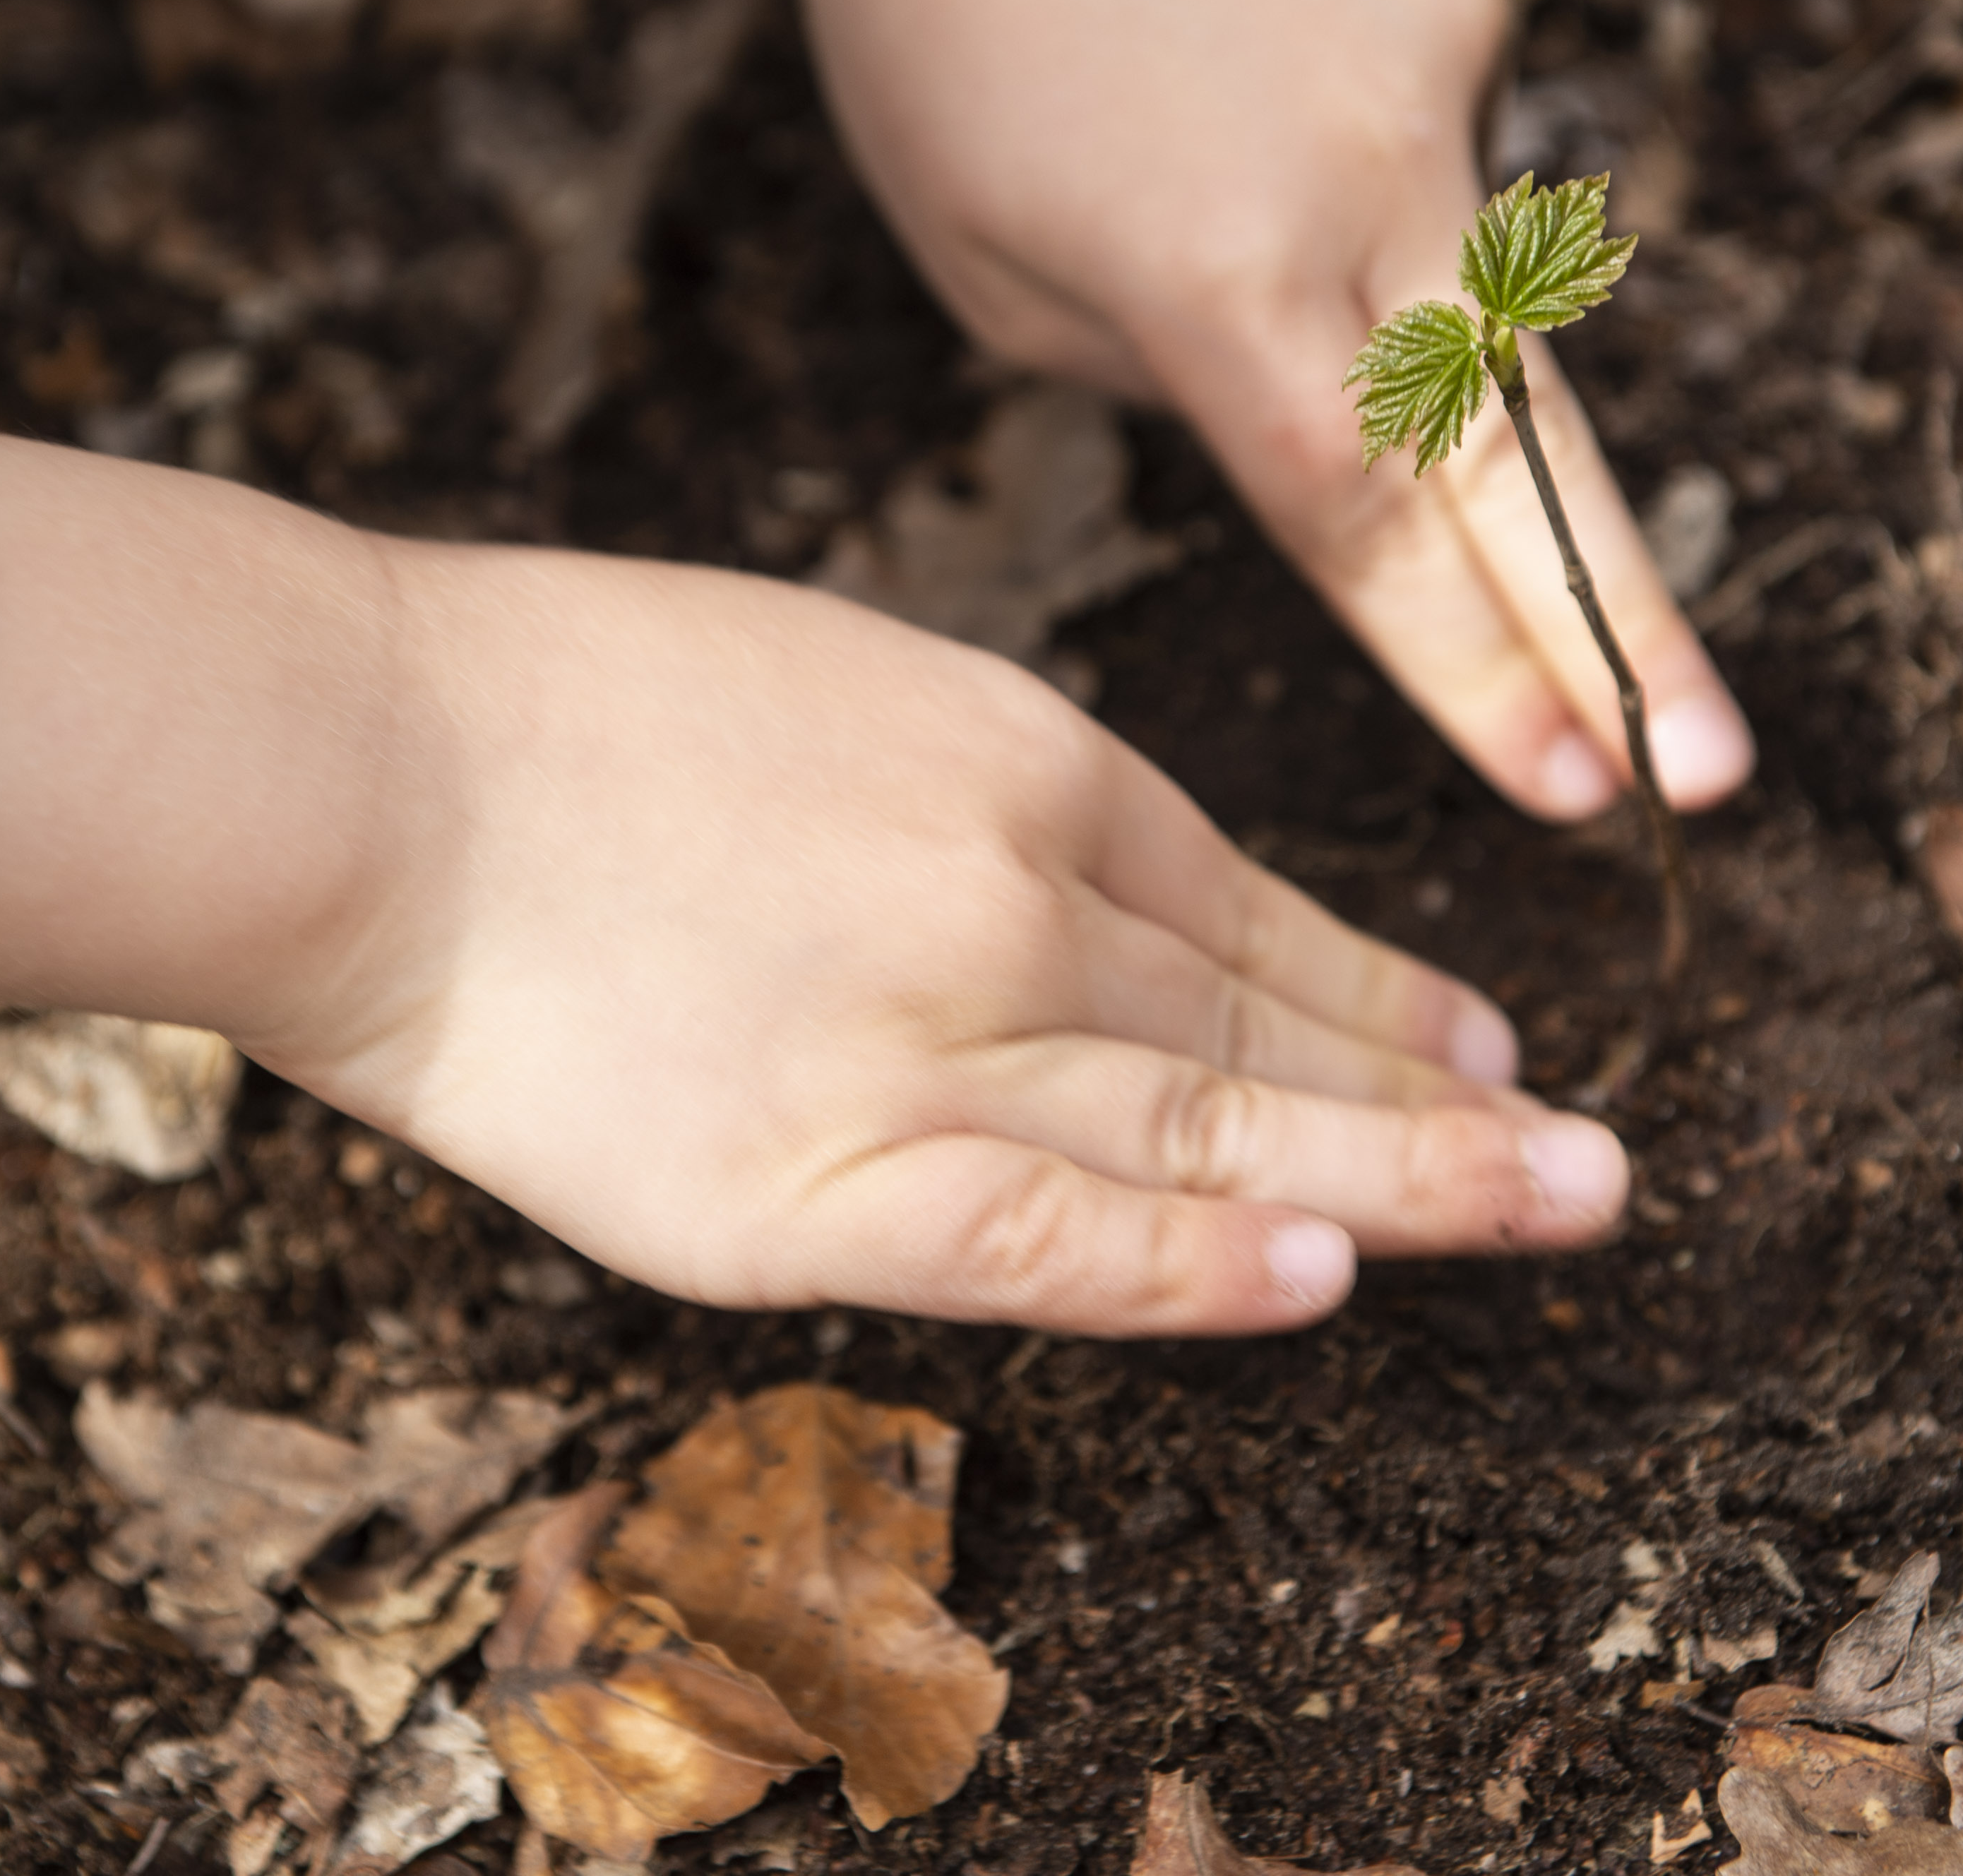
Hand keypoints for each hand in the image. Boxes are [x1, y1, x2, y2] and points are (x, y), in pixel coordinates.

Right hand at [0, 430, 1633, 1334]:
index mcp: (1017, 754)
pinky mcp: (818, 1186)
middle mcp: (1015, 895)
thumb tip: (1082, 891)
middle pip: (1268, 1026)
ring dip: (1408, 1177)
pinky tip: (1333, 1282)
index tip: (1479, 1034)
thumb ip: (967, 794)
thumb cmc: (555, 708)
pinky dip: (1201, 1271)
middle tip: (1595, 1159)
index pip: (1245, 900)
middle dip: (1450, 1093)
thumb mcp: (824, 679)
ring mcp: (930, 1041)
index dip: (1375, 982)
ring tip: (1554, 1208)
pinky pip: (1055, 1241)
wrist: (367, 766)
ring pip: (1214, 1136)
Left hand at [682, 0, 1752, 827]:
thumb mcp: (1001, 272)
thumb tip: (1346, 419)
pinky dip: (1358, 115)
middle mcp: (1361, 187)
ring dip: (1401, 285)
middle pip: (1517, 462)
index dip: (1480, 678)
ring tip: (1204, 142)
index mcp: (1216, 285)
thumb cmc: (940, 28)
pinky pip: (1438, 108)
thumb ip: (1192, 378)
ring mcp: (1440, 68)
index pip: (1374, 534)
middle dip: (1620, 636)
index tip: (1581, 796)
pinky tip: (1233, 21)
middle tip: (1712, 775)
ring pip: (1471, 256)